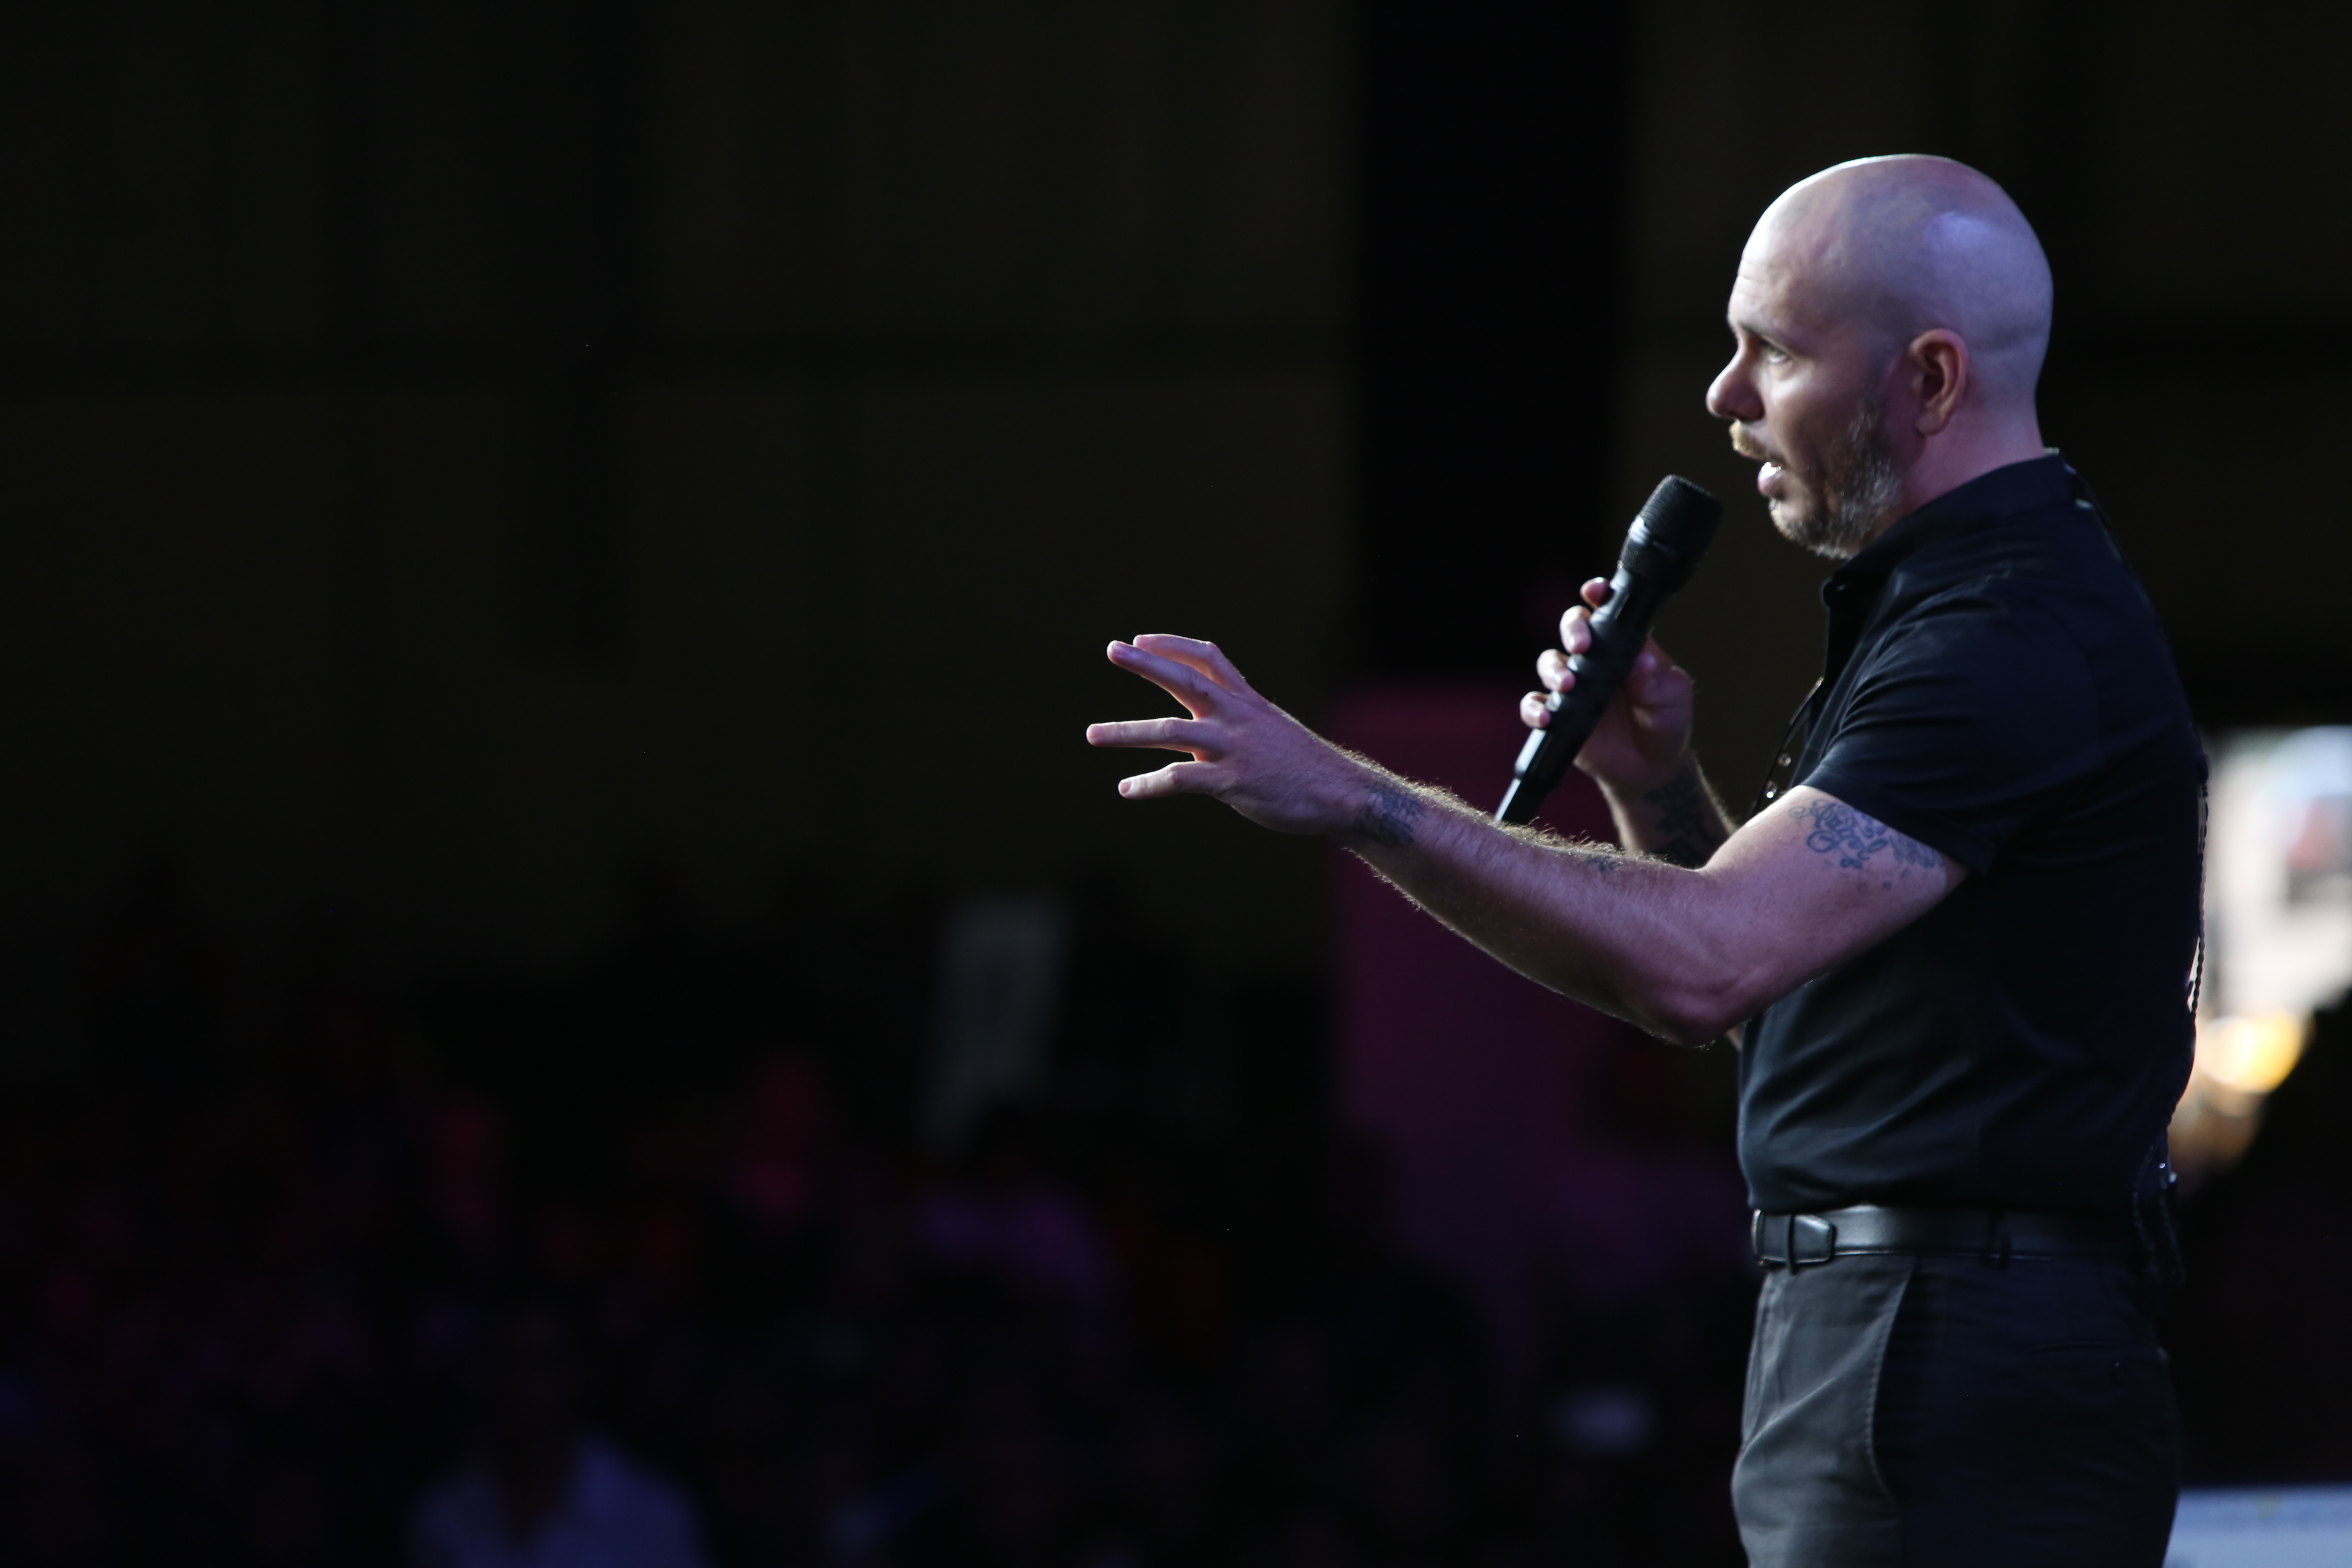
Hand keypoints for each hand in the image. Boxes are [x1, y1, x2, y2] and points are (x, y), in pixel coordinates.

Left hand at [1085, 635, 1371, 836]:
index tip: (1141, 639)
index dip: (1173, 645)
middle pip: (1185, 680)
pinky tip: (1127, 788)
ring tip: (1092, 734)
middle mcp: (1237, 717)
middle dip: (1146, 663)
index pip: (1207, 658)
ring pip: (1171, 732)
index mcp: (1246, 701)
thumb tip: (1206, 720)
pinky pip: (1181, 779)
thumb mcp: (1271, 728)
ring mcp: (1234, 748)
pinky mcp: (1233, 781)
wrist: (1341, 794)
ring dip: (1126, 732)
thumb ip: (1237, 719)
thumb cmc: (1303, 765)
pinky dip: (1150, 784)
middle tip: (1112, 649)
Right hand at [1519, 579, 1696, 794]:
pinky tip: (1546, 717)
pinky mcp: (1557, 715)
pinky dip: (1535, 709)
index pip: (1607, 612)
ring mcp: (1573, 686)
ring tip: (1567, 686)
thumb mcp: (1672, 700)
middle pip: (1571, 627)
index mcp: (1625, 645)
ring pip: (1549, 662)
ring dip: (1554, 670)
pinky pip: (1534, 705)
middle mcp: (1595, 660)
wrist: (1651, 770)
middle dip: (1572, 629)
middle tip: (1581, 645)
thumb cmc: (1666, 725)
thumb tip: (1641, 664)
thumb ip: (1656, 682)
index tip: (1595, 591)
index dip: (1597, 595)